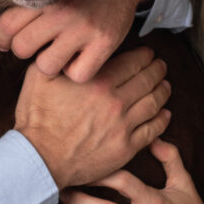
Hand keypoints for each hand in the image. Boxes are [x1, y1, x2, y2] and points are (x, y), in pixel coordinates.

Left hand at [0, 0, 155, 81]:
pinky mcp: (104, 44)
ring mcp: (83, 28)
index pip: (6, 25)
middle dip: (25, 51)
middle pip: (21, 47)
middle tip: (38, 46)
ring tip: (59, 54)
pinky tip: (80, 60)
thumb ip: (13, 13)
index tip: (11, 41)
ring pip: (46, 65)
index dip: (3, 39)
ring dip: (50, 65)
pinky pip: (76, 74)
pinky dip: (76, 73)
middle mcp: (62, 10)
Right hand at [14, 47, 170, 188]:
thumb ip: (57, 57)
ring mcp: (123, 126)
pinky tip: (165, 113)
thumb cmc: (37, 118)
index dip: (145, 55)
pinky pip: (153, 130)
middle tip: (161, 65)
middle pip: (148, 79)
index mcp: (98, 81)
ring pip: (154, 103)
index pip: (134, 62)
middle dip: (158, 69)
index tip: (148, 53)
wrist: (39, 159)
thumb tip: (67, 44)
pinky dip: (163, 119)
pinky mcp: (126, 148)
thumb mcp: (39, 76)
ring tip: (165, 85)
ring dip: (163, 91)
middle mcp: (116, 101)